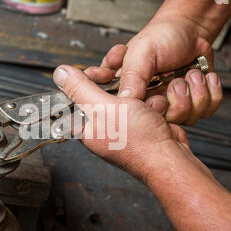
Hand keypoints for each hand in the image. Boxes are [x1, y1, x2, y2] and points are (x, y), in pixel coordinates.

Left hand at [52, 65, 211, 181]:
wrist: (170, 157)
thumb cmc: (138, 142)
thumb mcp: (103, 107)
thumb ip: (80, 89)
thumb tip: (60, 73)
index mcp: (85, 127)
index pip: (76, 97)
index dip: (88, 82)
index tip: (100, 77)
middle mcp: (102, 128)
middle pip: (105, 93)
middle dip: (120, 89)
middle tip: (127, 96)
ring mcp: (124, 126)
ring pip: (128, 95)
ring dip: (140, 95)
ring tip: (144, 107)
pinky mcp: (143, 123)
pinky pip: (145, 103)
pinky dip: (152, 103)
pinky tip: (155, 111)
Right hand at [90, 14, 221, 124]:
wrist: (190, 29)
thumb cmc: (162, 36)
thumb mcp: (142, 52)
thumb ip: (132, 76)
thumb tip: (126, 99)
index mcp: (131, 93)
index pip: (138, 119)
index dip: (152, 111)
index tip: (158, 98)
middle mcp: (151, 103)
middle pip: (165, 122)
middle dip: (177, 101)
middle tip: (176, 81)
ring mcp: (173, 106)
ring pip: (188, 118)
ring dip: (196, 92)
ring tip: (191, 73)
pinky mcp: (193, 105)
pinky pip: (206, 111)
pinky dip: (211, 91)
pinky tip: (203, 77)